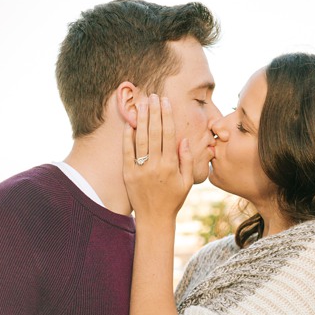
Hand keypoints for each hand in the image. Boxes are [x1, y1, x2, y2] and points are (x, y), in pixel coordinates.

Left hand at [122, 93, 193, 224]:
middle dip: (154, 112)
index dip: (167, 116)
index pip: (169, 134)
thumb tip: (183, 139)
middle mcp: (156, 165)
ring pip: (141, 139)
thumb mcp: (187, 181)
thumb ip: (186, 160)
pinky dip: (128, 137)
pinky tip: (129, 124)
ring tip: (141, 104)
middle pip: (155, 132)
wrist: (154, 219)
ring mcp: (141, 169)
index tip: (165, 102)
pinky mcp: (128, 174)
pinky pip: (127, 152)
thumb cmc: (173, 199)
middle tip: (153, 96)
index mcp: (171, 165)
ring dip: (141, 119)